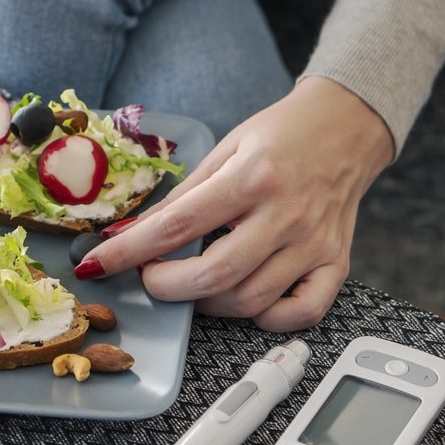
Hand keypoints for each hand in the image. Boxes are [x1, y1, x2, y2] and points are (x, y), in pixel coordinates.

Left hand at [76, 77, 393, 330]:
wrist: (349, 126)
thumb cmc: (281, 135)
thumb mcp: (224, 149)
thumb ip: (183, 197)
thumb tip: (133, 234)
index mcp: (251, 178)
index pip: (176, 226)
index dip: (128, 251)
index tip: (96, 265)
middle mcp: (285, 214)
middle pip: (213, 276)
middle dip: (165, 287)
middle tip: (151, 277)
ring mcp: (314, 244)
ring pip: (250, 301)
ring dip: (207, 304)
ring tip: (192, 284)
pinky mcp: (337, 263)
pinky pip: (301, 313)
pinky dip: (267, 318)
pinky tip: (244, 298)